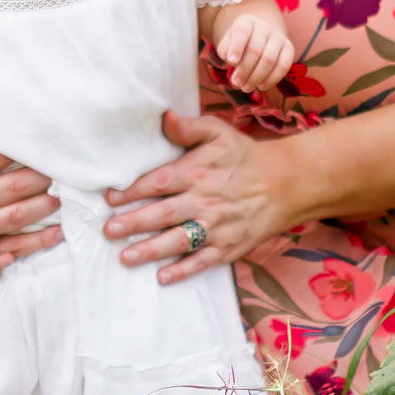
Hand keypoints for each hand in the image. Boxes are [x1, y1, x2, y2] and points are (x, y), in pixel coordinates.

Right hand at [0, 110, 62, 269]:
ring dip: (46, 205)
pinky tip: (59, 232)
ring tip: (64, 195)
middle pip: (16, 185)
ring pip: (19, 215)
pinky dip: (39, 241)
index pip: (0, 154)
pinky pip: (14, 246)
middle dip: (44, 175)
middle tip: (64, 166)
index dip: (26, 144)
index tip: (47, 139)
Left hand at [103, 110, 295, 284]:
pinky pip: (202, 261)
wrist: (285, 184)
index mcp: (197, 172)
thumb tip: (164, 118)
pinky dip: (183, 270)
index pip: (158, 182)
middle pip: (163, 213)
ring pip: (179, 240)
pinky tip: (162, 277)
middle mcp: (204, 201)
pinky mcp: (228, 246)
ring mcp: (216, 227)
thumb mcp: (219, 133)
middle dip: (134, 223)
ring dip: (151, 250)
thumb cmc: (245, 157)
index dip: (132, 191)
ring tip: (125, 257)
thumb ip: (189, 127)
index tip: (110, 198)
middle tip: (109, 230)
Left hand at [215, 14, 293, 93]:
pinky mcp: (289, 48)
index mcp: (246, 22)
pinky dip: (272, 79)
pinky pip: (283, 66)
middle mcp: (264, 26)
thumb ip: (226, 52)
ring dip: (256, 77)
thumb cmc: (239, 45)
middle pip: (255, 49)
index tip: (231, 62)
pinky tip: (261, 86)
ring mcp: (278, 37)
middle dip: (244, 70)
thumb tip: (234, 63)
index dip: (237, 47)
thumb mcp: (228, 44)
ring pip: (269, 59)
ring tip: (246, 87)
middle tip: (236, 83)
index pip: (242, 31)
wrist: (260, 37)